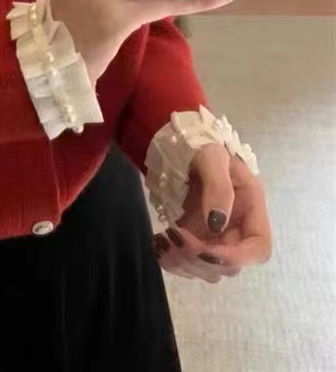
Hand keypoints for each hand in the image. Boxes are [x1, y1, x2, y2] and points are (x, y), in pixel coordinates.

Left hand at [153, 143, 272, 282]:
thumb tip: (217, 224)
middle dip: (200, 259)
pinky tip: (157, 243)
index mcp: (250, 208)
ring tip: (161, 241)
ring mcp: (213, 237)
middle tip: (172, 237)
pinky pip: (186, 262)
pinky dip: (171, 260)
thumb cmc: (199, 146)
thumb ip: (218, 187)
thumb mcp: (212, 157)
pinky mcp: (193, 239)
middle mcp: (236, 228)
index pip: (258, 249)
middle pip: (229, 265)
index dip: (235, 258)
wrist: (176, 145)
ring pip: (206, 270)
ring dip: (183, 263)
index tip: (204, 251)